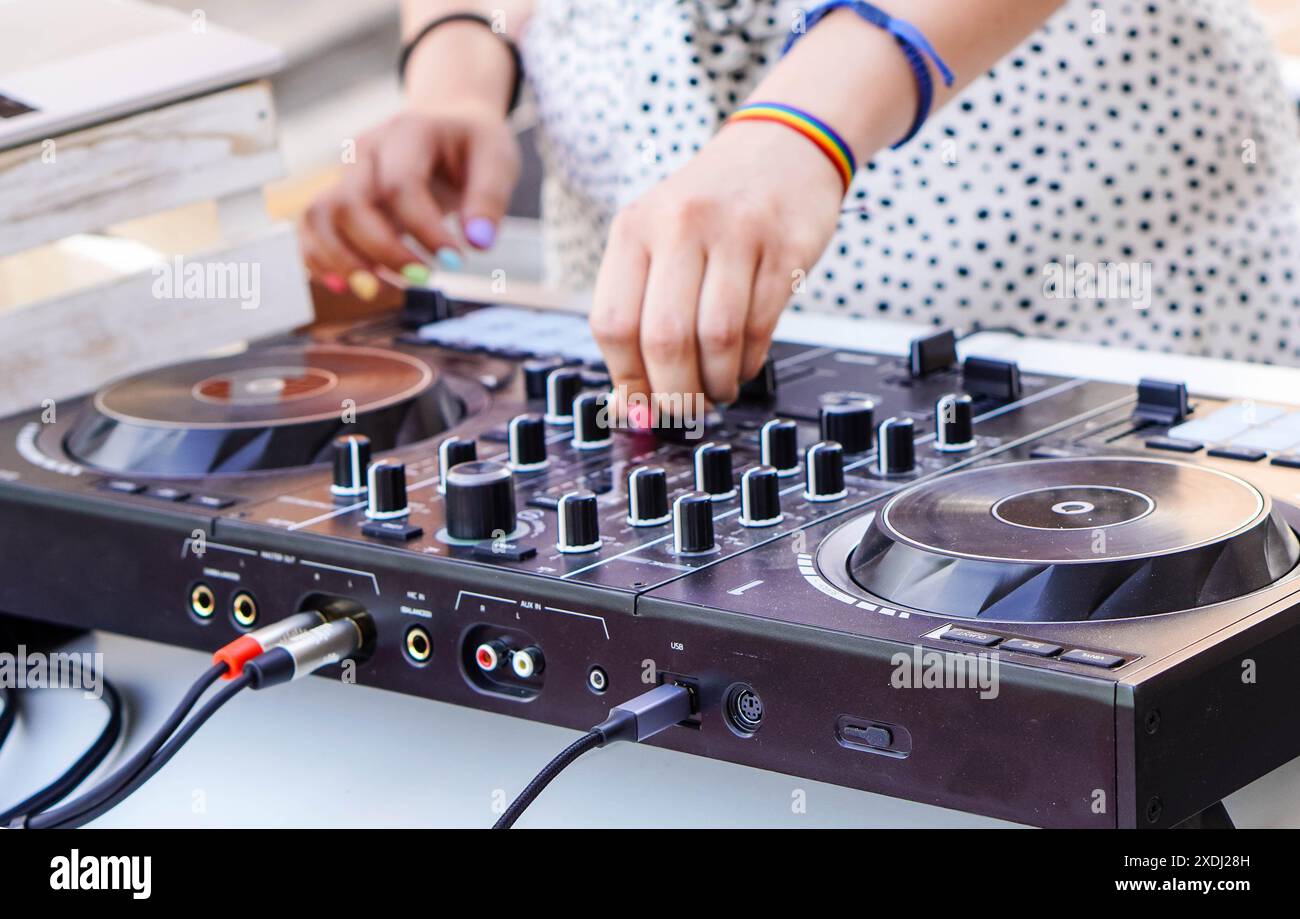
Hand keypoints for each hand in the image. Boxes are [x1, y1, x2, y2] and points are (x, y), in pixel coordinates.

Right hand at [300, 105, 520, 297]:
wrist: (447, 122)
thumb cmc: (471, 143)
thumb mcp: (497, 159)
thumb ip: (489, 199)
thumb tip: (478, 242)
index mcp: (408, 132)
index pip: (400, 184)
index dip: (424, 230)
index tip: (455, 261)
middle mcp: (368, 151)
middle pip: (350, 203)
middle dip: (383, 251)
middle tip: (423, 277)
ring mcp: (348, 174)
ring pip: (320, 216)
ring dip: (343, 261)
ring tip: (379, 290)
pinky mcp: (341, 197)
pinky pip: (313, 229)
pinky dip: (322, 260)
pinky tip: (348, 285)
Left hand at [590, 120, 842, 411]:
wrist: (782, 147)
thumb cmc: (711, 207)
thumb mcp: (657, 240)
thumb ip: (638, 312)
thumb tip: (631, 405)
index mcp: (634, 228)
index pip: (613, 323)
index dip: (627, 380)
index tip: (641, 405)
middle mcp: (680, 225)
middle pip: (665, 338)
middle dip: (675, 393)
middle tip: (684, 409)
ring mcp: (736, 234)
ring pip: (716, 338)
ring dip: (716, 383)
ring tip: (717, 389)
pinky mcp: (785, 247)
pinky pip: (760, 326)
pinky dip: (749, 362)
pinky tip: (743, 363)